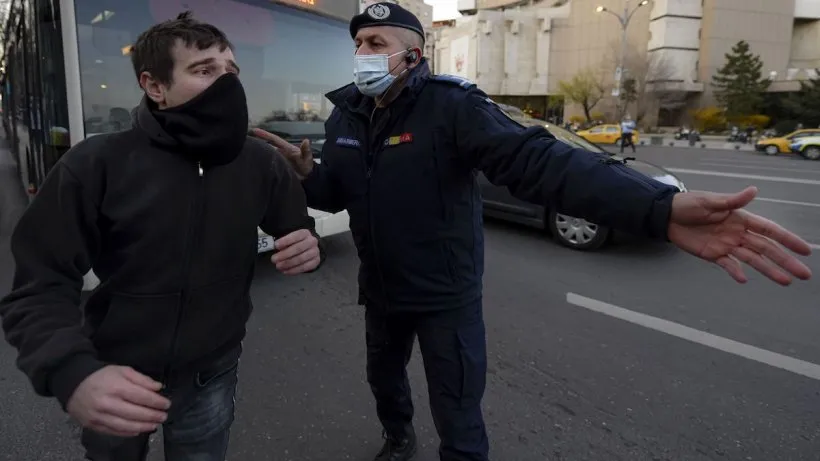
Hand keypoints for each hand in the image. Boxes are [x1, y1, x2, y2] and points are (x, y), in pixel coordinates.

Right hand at [67, 366, 170, 436]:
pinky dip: (128, 432)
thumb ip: (141, 379)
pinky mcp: (93, 425)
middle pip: (135, 413)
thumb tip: (158, 387)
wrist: (74, 384)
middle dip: (152, 416)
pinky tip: (138, 430)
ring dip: (143, 427)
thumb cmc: (101, 376)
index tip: (166, 404)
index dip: (156, 402)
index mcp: (116, 387)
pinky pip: (113, 431)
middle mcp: (107, 403)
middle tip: (164, 416)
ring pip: (125, 425)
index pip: (141, 396)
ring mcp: (99, 416)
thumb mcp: (122, 370)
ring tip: (154, 425)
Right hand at [251, 128, 313, 178]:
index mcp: (286, 148)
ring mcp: (278, 159)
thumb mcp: (307, 159)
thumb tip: (306, 141)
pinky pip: (267, 163)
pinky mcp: (277, 167)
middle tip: (243, 140)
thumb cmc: (307, 167)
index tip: (254, 130)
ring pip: (266, 153)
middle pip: (266, 145)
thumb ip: (305, 151)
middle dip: (257, 142)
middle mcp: (280, 152)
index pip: (274, 139)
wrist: (307, 179)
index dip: (265, 134)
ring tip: (245, 151)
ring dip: (257, 152)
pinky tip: (252, 163)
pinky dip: (260, 161)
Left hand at [271, 229, 320, 274]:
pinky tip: (285, 271)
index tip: (276, 246)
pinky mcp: (316, 262)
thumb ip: (283, 242)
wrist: (309, 248)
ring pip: (301, 259)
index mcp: (305, 233)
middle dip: (285, 254)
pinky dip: (294, 270)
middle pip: (298, 248)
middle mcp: (312, 241)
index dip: (285, 241)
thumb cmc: (296, 243)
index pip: (296, 236)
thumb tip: (274, 247)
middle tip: (274, 259)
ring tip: (278, 266)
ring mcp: (315, 252)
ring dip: (288, 263)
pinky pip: (304, 267)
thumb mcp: (290, 238)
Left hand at [668, 186, 811, 284]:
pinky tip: (744, 279)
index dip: (788, 239)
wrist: (666, 216)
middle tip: (804, 274)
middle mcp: (738, 233)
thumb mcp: (709, 200)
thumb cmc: (688, 204)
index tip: (805, 250)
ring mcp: (727, 245)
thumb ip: (732, 201)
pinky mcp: (713, 255)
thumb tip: (753, 190)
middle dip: (785, 260)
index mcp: (741, 218)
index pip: (770, 230)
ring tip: (785, 281)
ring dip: (768, 270)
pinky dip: (736, 271)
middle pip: (766, 248)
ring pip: (752, 259)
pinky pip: (728, 265)